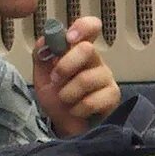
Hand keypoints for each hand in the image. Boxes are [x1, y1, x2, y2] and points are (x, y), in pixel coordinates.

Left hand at [33, 17, 117, 133]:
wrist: (65, 127)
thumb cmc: (57, 100)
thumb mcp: (42, 77)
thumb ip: (41, 57)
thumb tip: (45, 41)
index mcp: (79, 51)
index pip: (90, 28)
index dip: (82, 27)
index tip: (69, 37)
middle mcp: (95, 61)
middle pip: (87, 49)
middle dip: (65, 66)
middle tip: (55, 80)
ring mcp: (106, 78)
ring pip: (86, 78)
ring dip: (68, 93)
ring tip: (65, 100)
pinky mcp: (113, 97)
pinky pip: (93, 100)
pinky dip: (78, 108)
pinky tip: (77, 111)